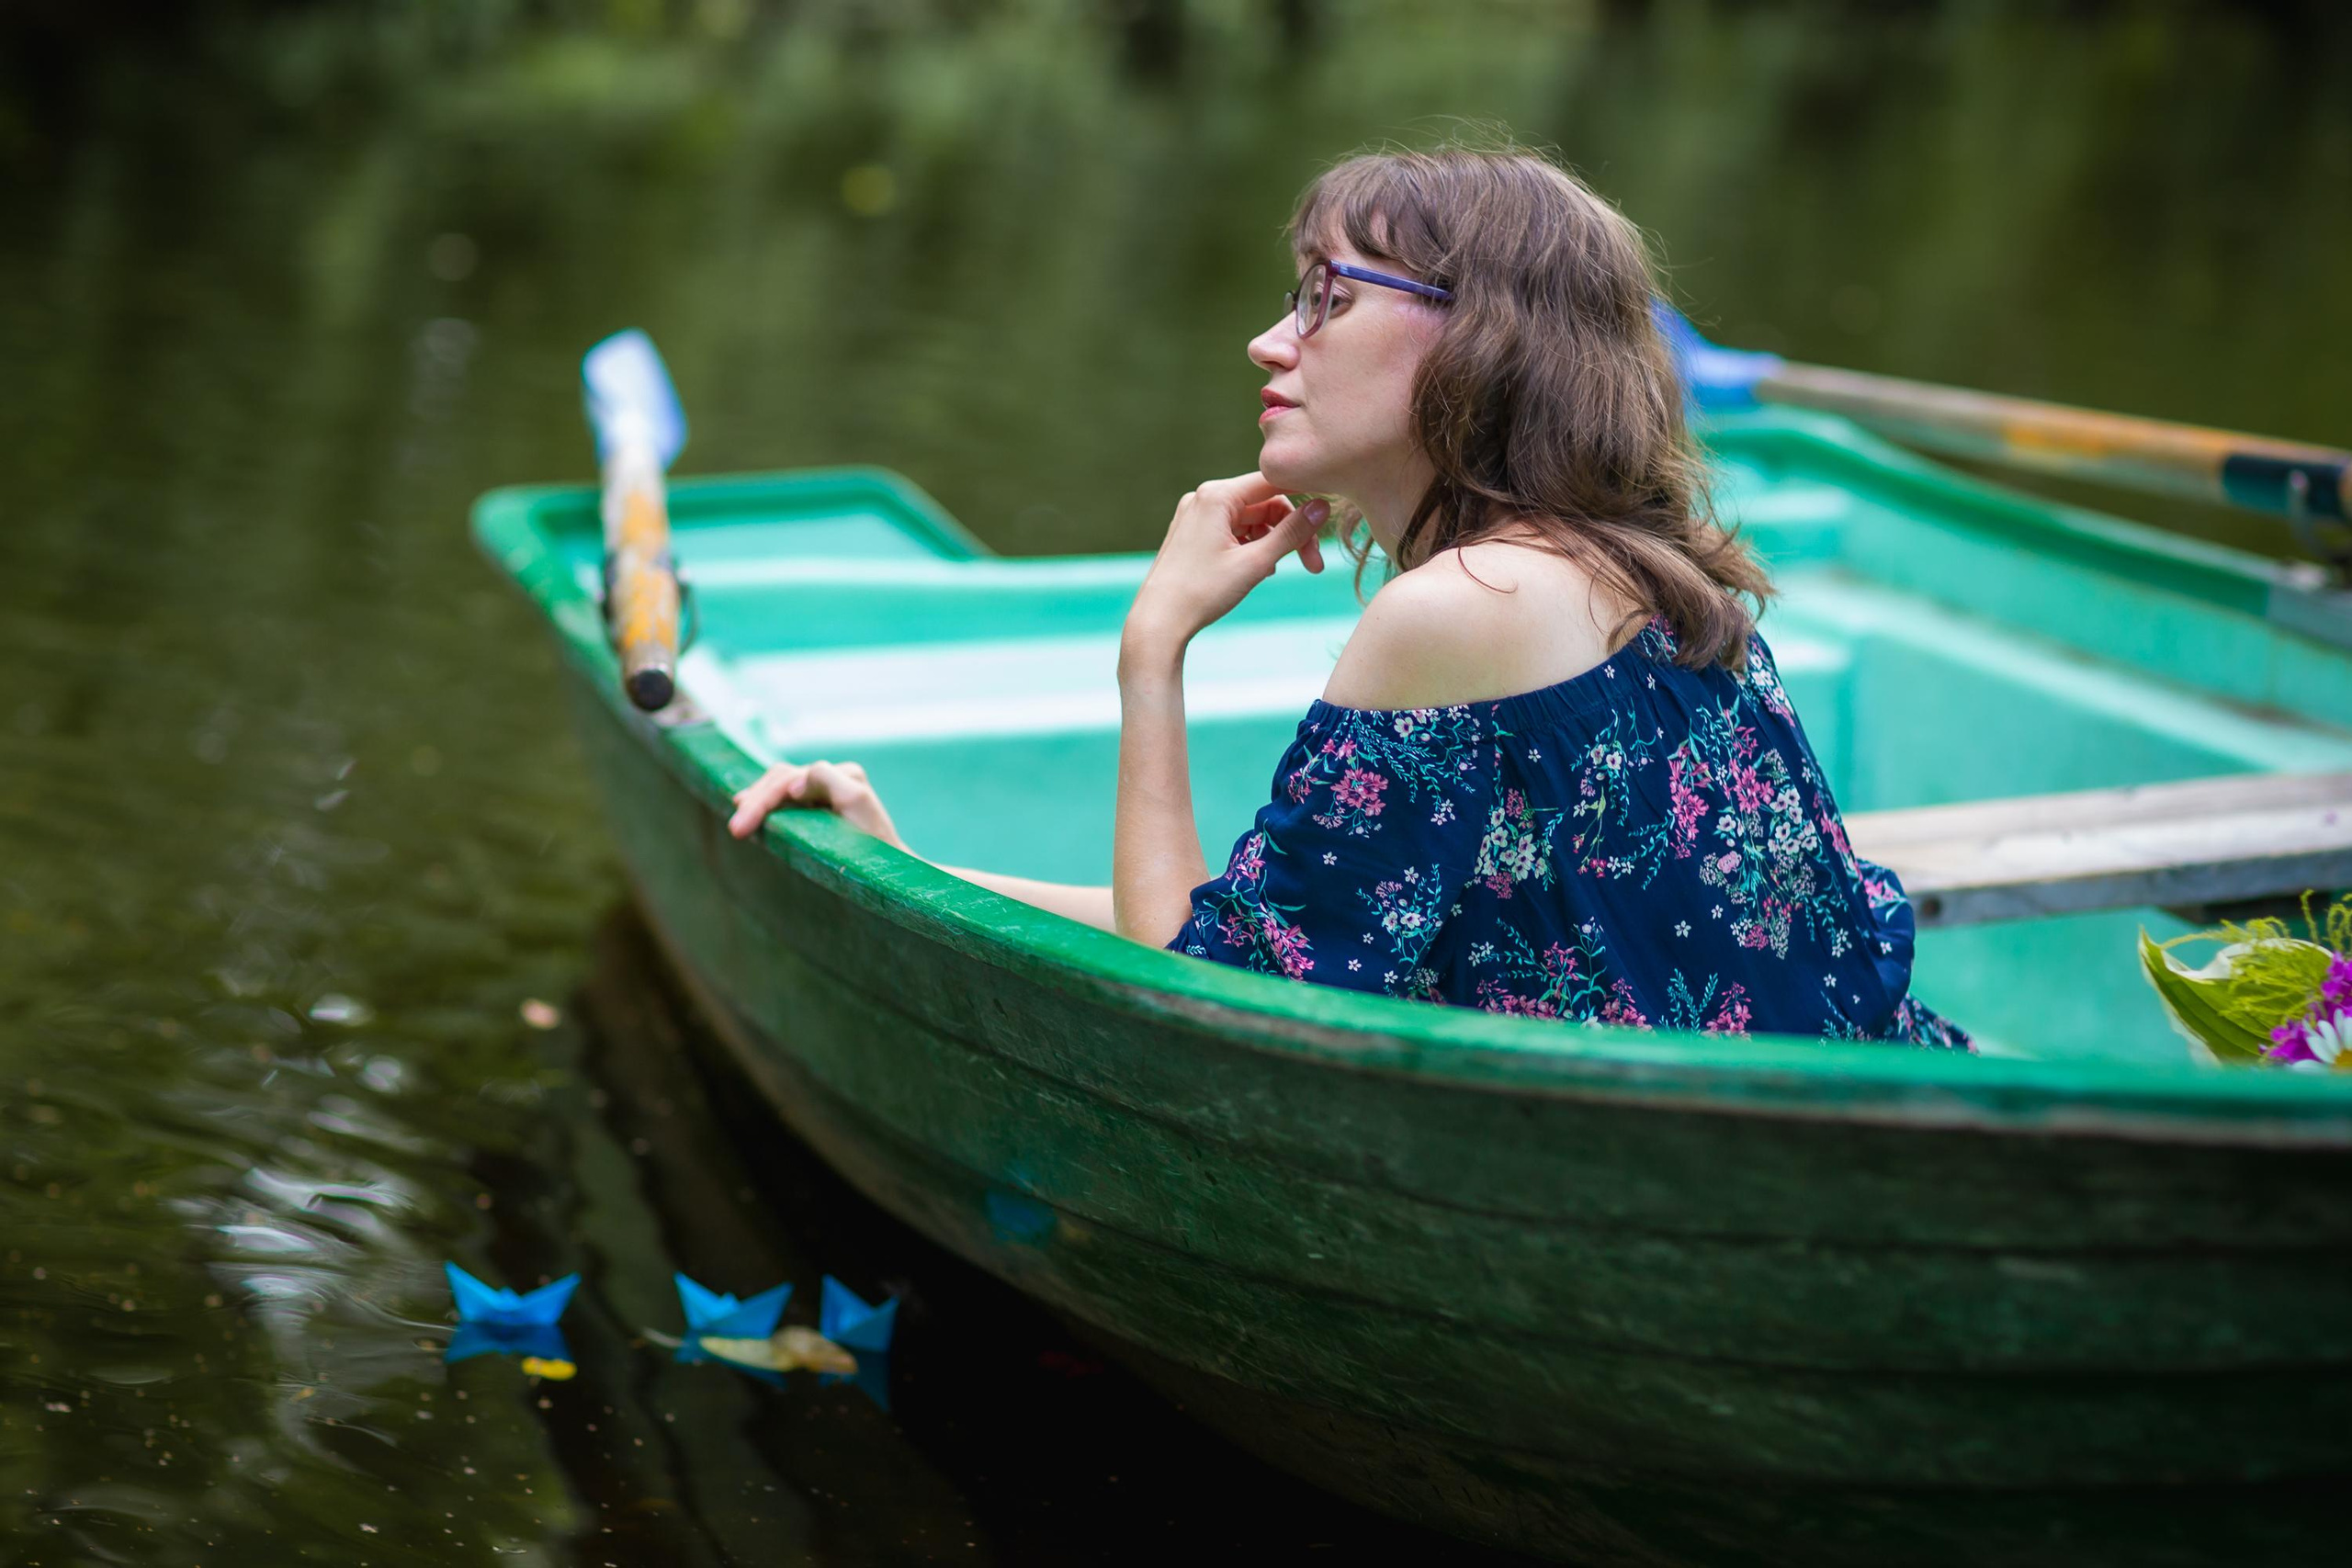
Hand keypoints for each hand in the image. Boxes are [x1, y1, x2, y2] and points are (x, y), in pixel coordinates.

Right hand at [727, 759, 906, 848]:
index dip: (782, 790)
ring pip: (774, 785)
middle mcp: (831, 777)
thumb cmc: (876, 845)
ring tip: (738, 824)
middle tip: (737, 829)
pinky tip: (744, 811)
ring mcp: (816, 791)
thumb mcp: (857, 805)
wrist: (887, 873)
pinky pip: (776, 797)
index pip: (803, 775)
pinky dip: (759, 804)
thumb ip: (830, 781)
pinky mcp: (805, 805)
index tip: (772, 803)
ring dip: (754, 802)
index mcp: (846, 776)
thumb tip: (795, 781)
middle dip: (758, 801)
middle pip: (782, 777)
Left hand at [1125, 474, 1329, 655]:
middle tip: (1313, 564)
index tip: (1327, 522)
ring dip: (1272, 541)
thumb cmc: (1202, 592)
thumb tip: (1323, 507)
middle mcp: (1203, 498)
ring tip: (1278, 572)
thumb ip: (1292, 532)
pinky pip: (1233, 531)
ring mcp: (1195, 516)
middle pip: (1263, 504)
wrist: (1158, 622)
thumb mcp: (1256, 563)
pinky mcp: (1193, 534)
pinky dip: (1251, 547)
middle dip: (1290, 531)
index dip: (1305, 500)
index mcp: (1216, 495)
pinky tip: (1260, 571)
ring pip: (1250, 519)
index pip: (1274, 483)